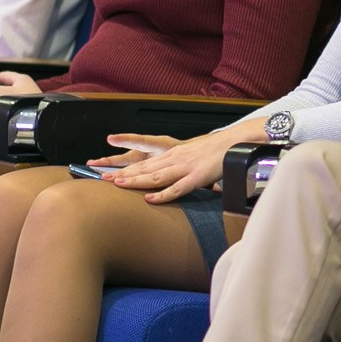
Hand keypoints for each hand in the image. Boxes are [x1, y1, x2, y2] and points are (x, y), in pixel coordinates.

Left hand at [88, 129, 232, 202]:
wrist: (235, 142)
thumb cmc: (217, 151)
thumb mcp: (194, 156)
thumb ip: (182, 167)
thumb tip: (173, 179)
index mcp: (173, 153)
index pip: (145, 161)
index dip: (126, 168)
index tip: (110, 173)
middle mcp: (175, 158)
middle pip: (145, 167)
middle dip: (124, 174)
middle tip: (105, 180)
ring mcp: (185, 167)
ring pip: (155, 176)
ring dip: (136, 181)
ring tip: (120, 185)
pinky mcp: (196, 177)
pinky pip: (176, 188)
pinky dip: (162, 195)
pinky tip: (150, 199)